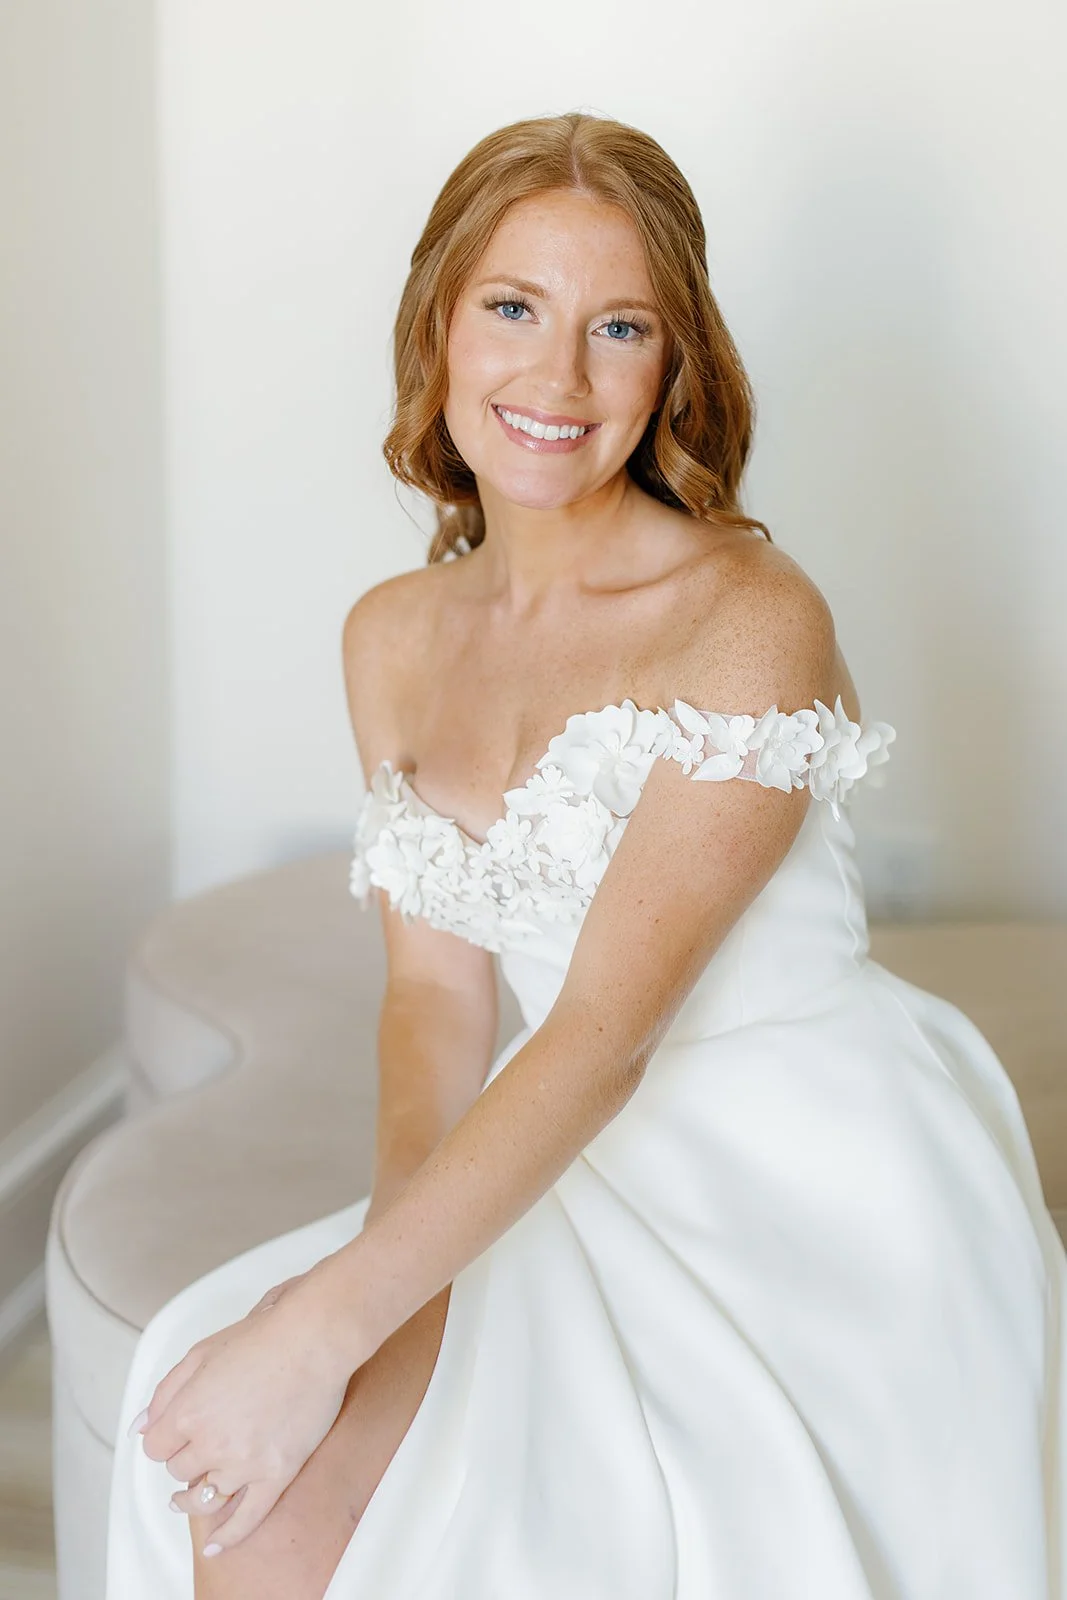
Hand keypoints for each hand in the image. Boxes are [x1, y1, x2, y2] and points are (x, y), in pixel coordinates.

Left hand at [128, 1274, 356, 1555]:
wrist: (314, 1338)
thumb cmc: (261, 1337)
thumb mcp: (201, 1353)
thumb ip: (164, 1393)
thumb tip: (139, 1429)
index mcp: (189, 1412)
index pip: (156, 1448)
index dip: (166, 1438)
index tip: (178, 1430)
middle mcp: (212, 1443)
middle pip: (180, 1471)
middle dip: (187, 1456)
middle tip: (204, 1439)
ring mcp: (246, 1463)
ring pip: (205, 1495)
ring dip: (195, 1495)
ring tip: (187, 1498)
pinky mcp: (277, 1474)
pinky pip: (247, 1518)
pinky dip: (228, 1536)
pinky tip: (214, 1547)